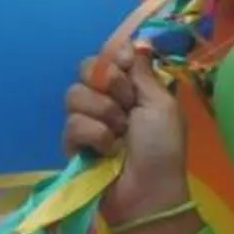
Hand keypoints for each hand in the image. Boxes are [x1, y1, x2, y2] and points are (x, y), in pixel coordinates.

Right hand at [62, 44, 187, 224]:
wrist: (147, 192)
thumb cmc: (162, 148)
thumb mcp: (162, 105)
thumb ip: (144, 73)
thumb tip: (137, 42)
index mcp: (132, 88)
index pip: (110, 55)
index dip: (114, 53)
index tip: (124, 61)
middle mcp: (107, 99)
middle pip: (87, 68)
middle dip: (108, 83)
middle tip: (127, 104)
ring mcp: (87, 120)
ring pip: (75, 94)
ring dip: (104, 113)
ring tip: (120, 134)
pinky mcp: (72, 142)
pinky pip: (72, 123)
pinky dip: (94, 135)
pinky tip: (107, 151)